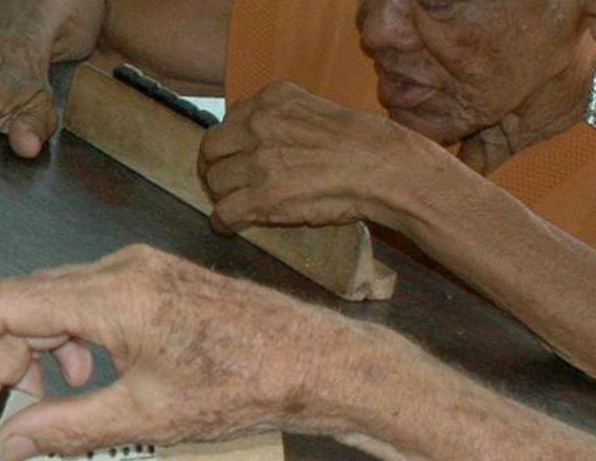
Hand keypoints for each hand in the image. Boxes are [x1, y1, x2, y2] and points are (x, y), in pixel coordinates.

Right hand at [0, 245, 374, 460]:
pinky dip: (73, 341)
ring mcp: (138, 268)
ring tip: (50, 402)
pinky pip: (90, 302)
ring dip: (39, 353)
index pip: (5, 305)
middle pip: (27, 307)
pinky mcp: (154, 278)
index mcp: (109, 296)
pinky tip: (90, 376)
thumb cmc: (238, 387)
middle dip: (1, 363)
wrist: (313, 360)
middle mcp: (117, 269)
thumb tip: (8, 442)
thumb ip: (66, 426)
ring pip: (57, 305)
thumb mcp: (144, 417)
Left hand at [198, 81, 442, 234]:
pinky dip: (224, 222)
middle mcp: (259, 124)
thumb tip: (255, 138)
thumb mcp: (316, 109)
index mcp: (272, 99)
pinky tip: (230, 225)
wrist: (384, 169)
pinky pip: (224, 212)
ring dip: (223, 195)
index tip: (233, 155)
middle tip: (224, 180)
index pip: (228, 119)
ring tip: (237, 203)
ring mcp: (259, 161)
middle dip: (214, 166)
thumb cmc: (362, 143)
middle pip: (211, 148)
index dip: (228, 142)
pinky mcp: (263, 197)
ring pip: (215, 181)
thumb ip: (282, 118)